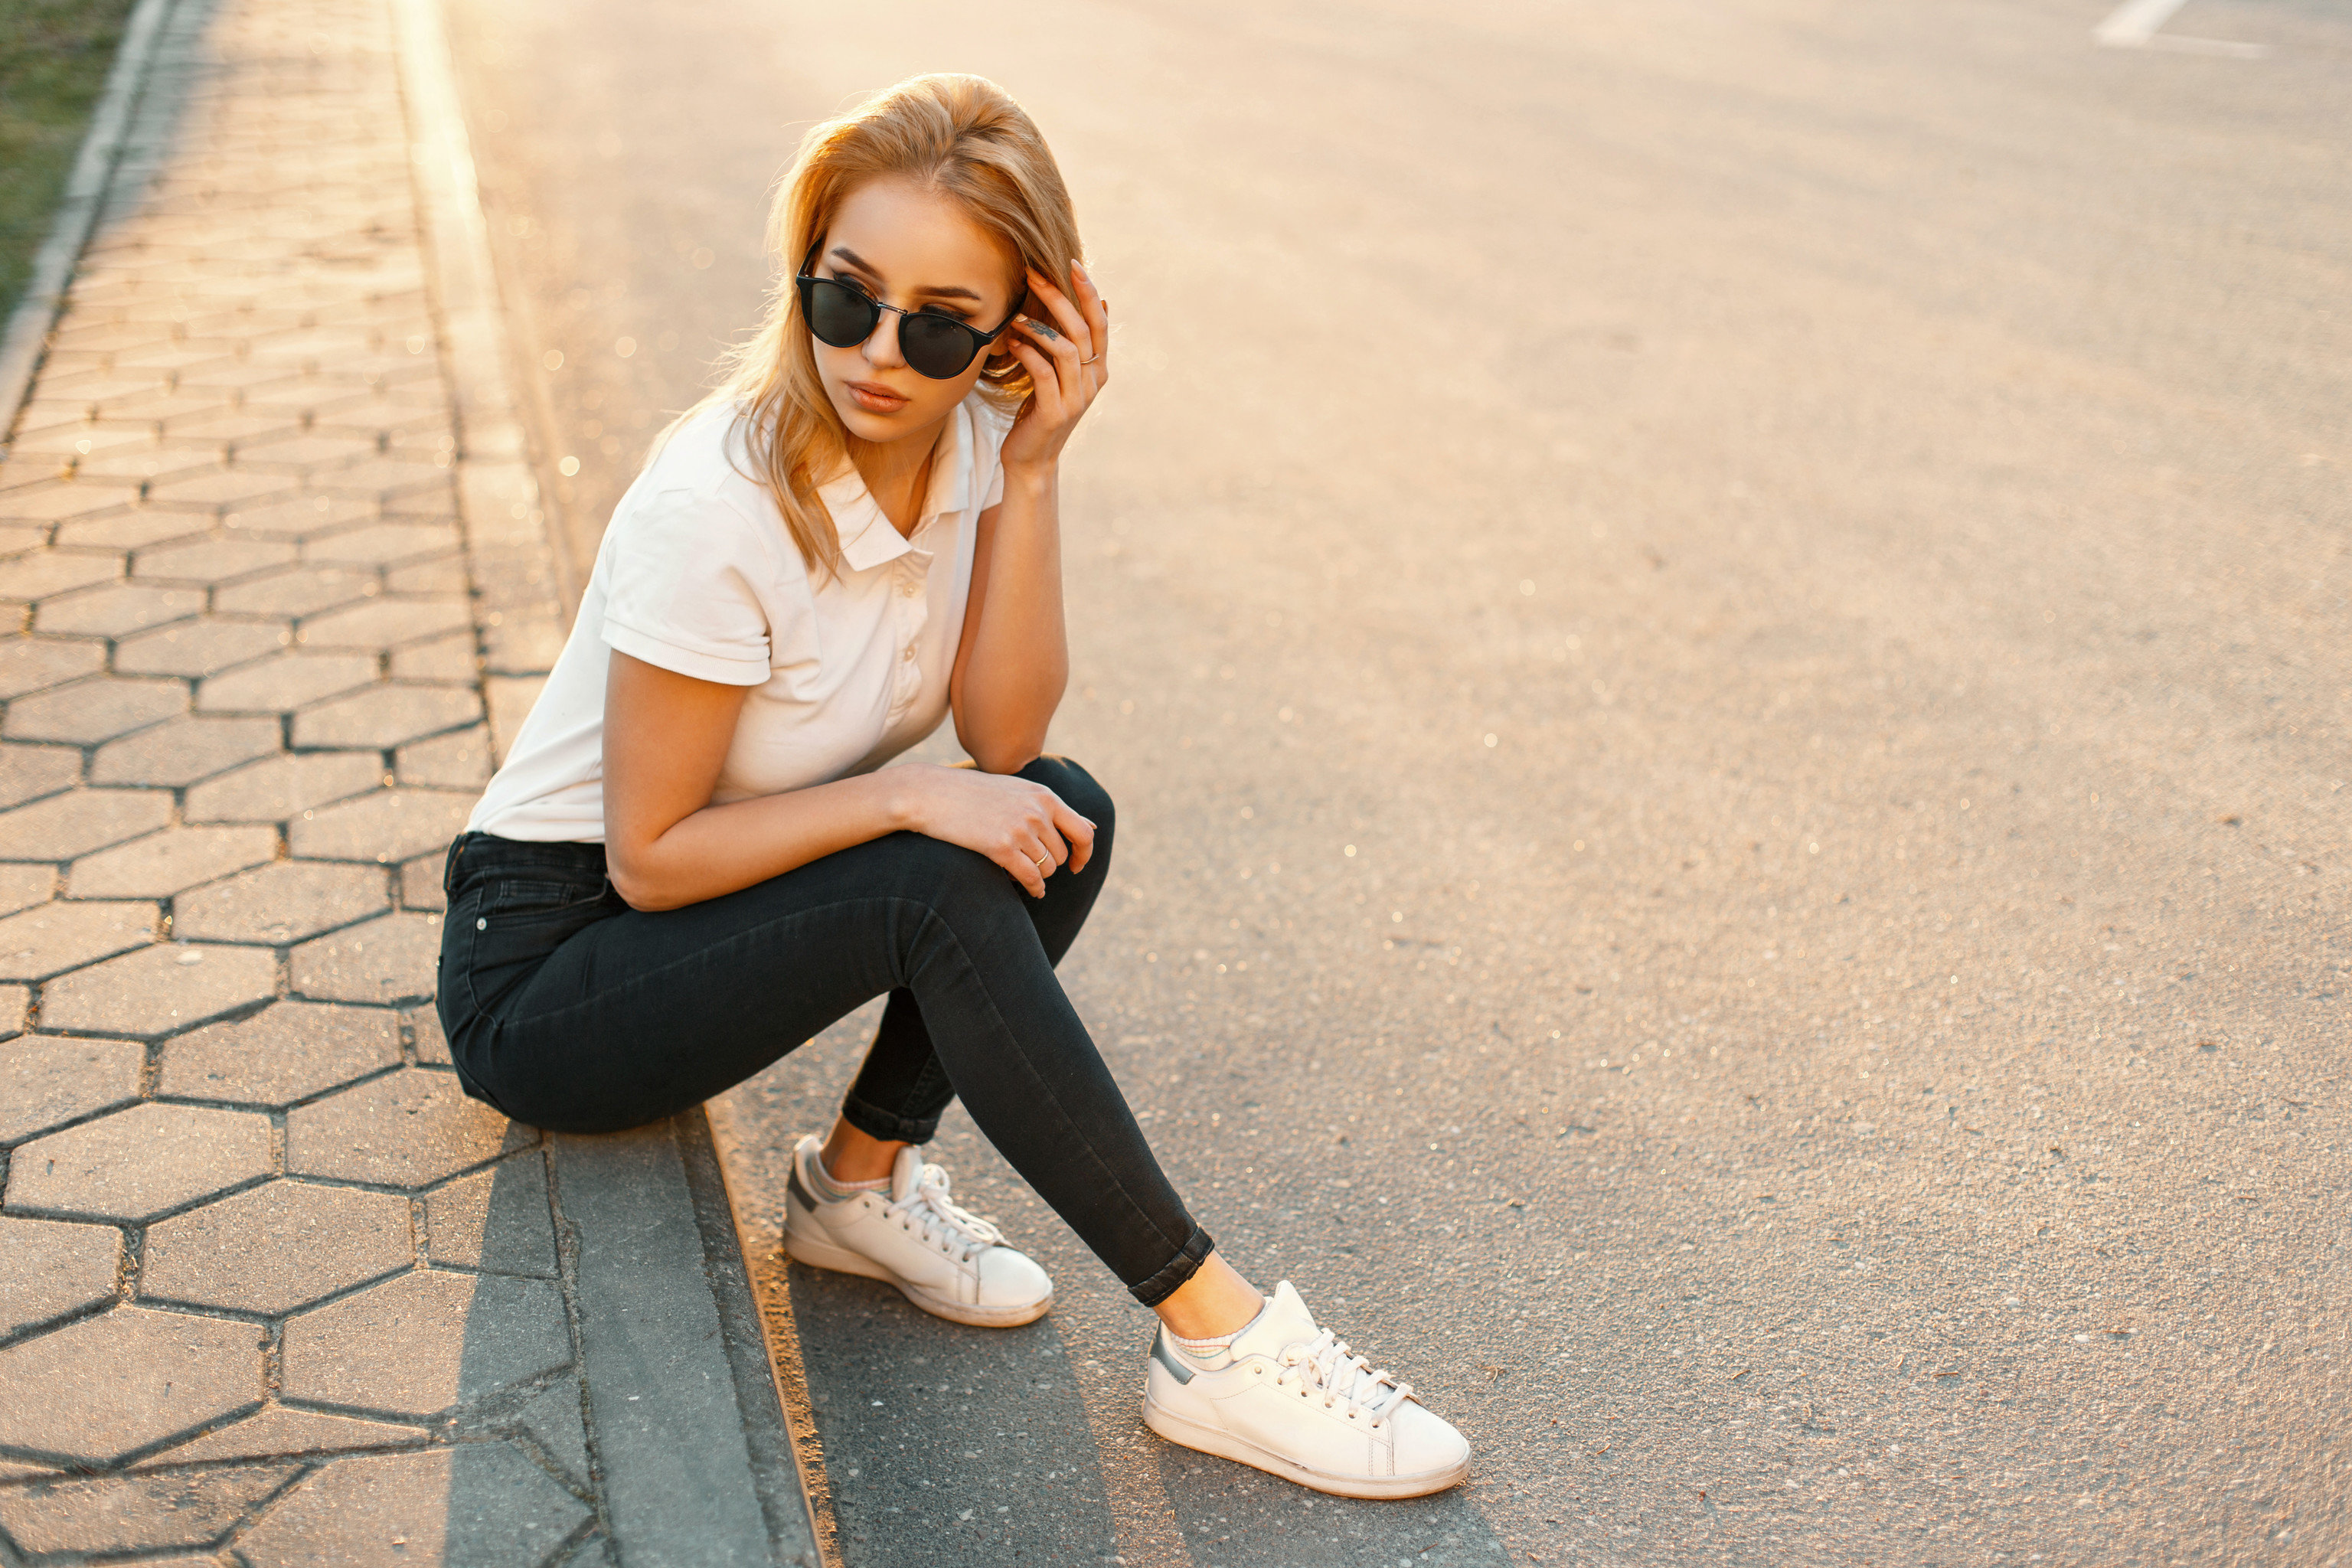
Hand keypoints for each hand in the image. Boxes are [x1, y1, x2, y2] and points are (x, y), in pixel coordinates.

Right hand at [898, 765, 1094, 896]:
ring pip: (1047, 868)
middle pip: (1062, 855)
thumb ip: (1052, 808)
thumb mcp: (1017, 791)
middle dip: (1050, 865)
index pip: (1083, 832)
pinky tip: (1031, 892)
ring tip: (1022, 873)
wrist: (930, 794)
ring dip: (1039, 876)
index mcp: (1044, 795)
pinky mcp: (1001, 846)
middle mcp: (1037, 811)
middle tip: (1031, 866)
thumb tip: (1093, 826)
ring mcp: (1020, 829)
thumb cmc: (972, 794)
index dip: (1084, 854)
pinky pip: (1031, 878)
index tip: (1077, 866)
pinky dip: (1034, 889)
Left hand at [999, 260, 1108, 476]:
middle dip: (1059, 298)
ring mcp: (1076, 399)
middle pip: (1083, 330)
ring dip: (1039, 327)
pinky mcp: (1055, 412)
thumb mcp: (1059, 375)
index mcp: (1097, 369)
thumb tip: (1094, 303)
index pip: (1099, 322)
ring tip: (1017, 316)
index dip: (1088, 292)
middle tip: (1034, 274)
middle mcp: (1092, 382)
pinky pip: (1044, 373)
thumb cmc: (1039, 410)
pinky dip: (1028, 353)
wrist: (1032, 459)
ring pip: (1066, 349)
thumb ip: (1071, 345)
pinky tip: (1012, 342)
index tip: (1071, 263)